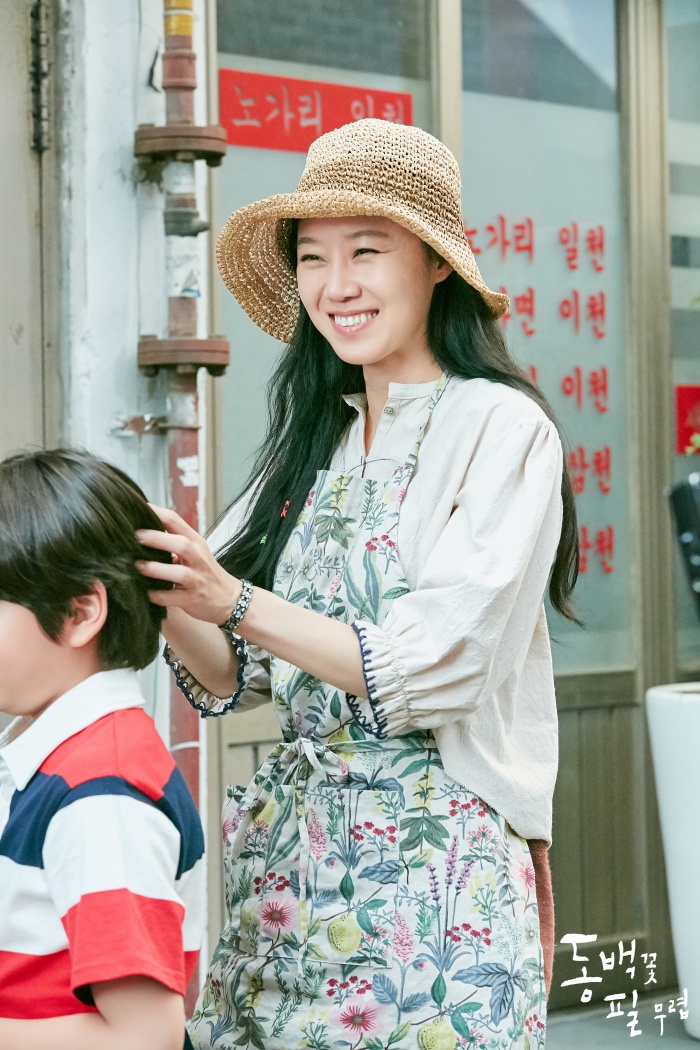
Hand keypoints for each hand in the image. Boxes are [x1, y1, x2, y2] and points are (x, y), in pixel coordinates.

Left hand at [136, 504, 240, 624]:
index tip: (136, 508)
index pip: (175, 521)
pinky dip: (158, 595)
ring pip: (180, 572)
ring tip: (138, 566)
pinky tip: (145, 592)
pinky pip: (173, 597)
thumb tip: (141, 530)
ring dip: (157, 569)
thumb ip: (173, 540)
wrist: (229, 598)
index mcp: (195, 542)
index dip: (156, 513)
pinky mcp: (192, 598)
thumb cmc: (205, 571)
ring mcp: (196, 579)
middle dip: (158, 539)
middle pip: (181, 544)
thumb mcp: (195, 551)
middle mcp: (197, 558)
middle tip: (136, 536)